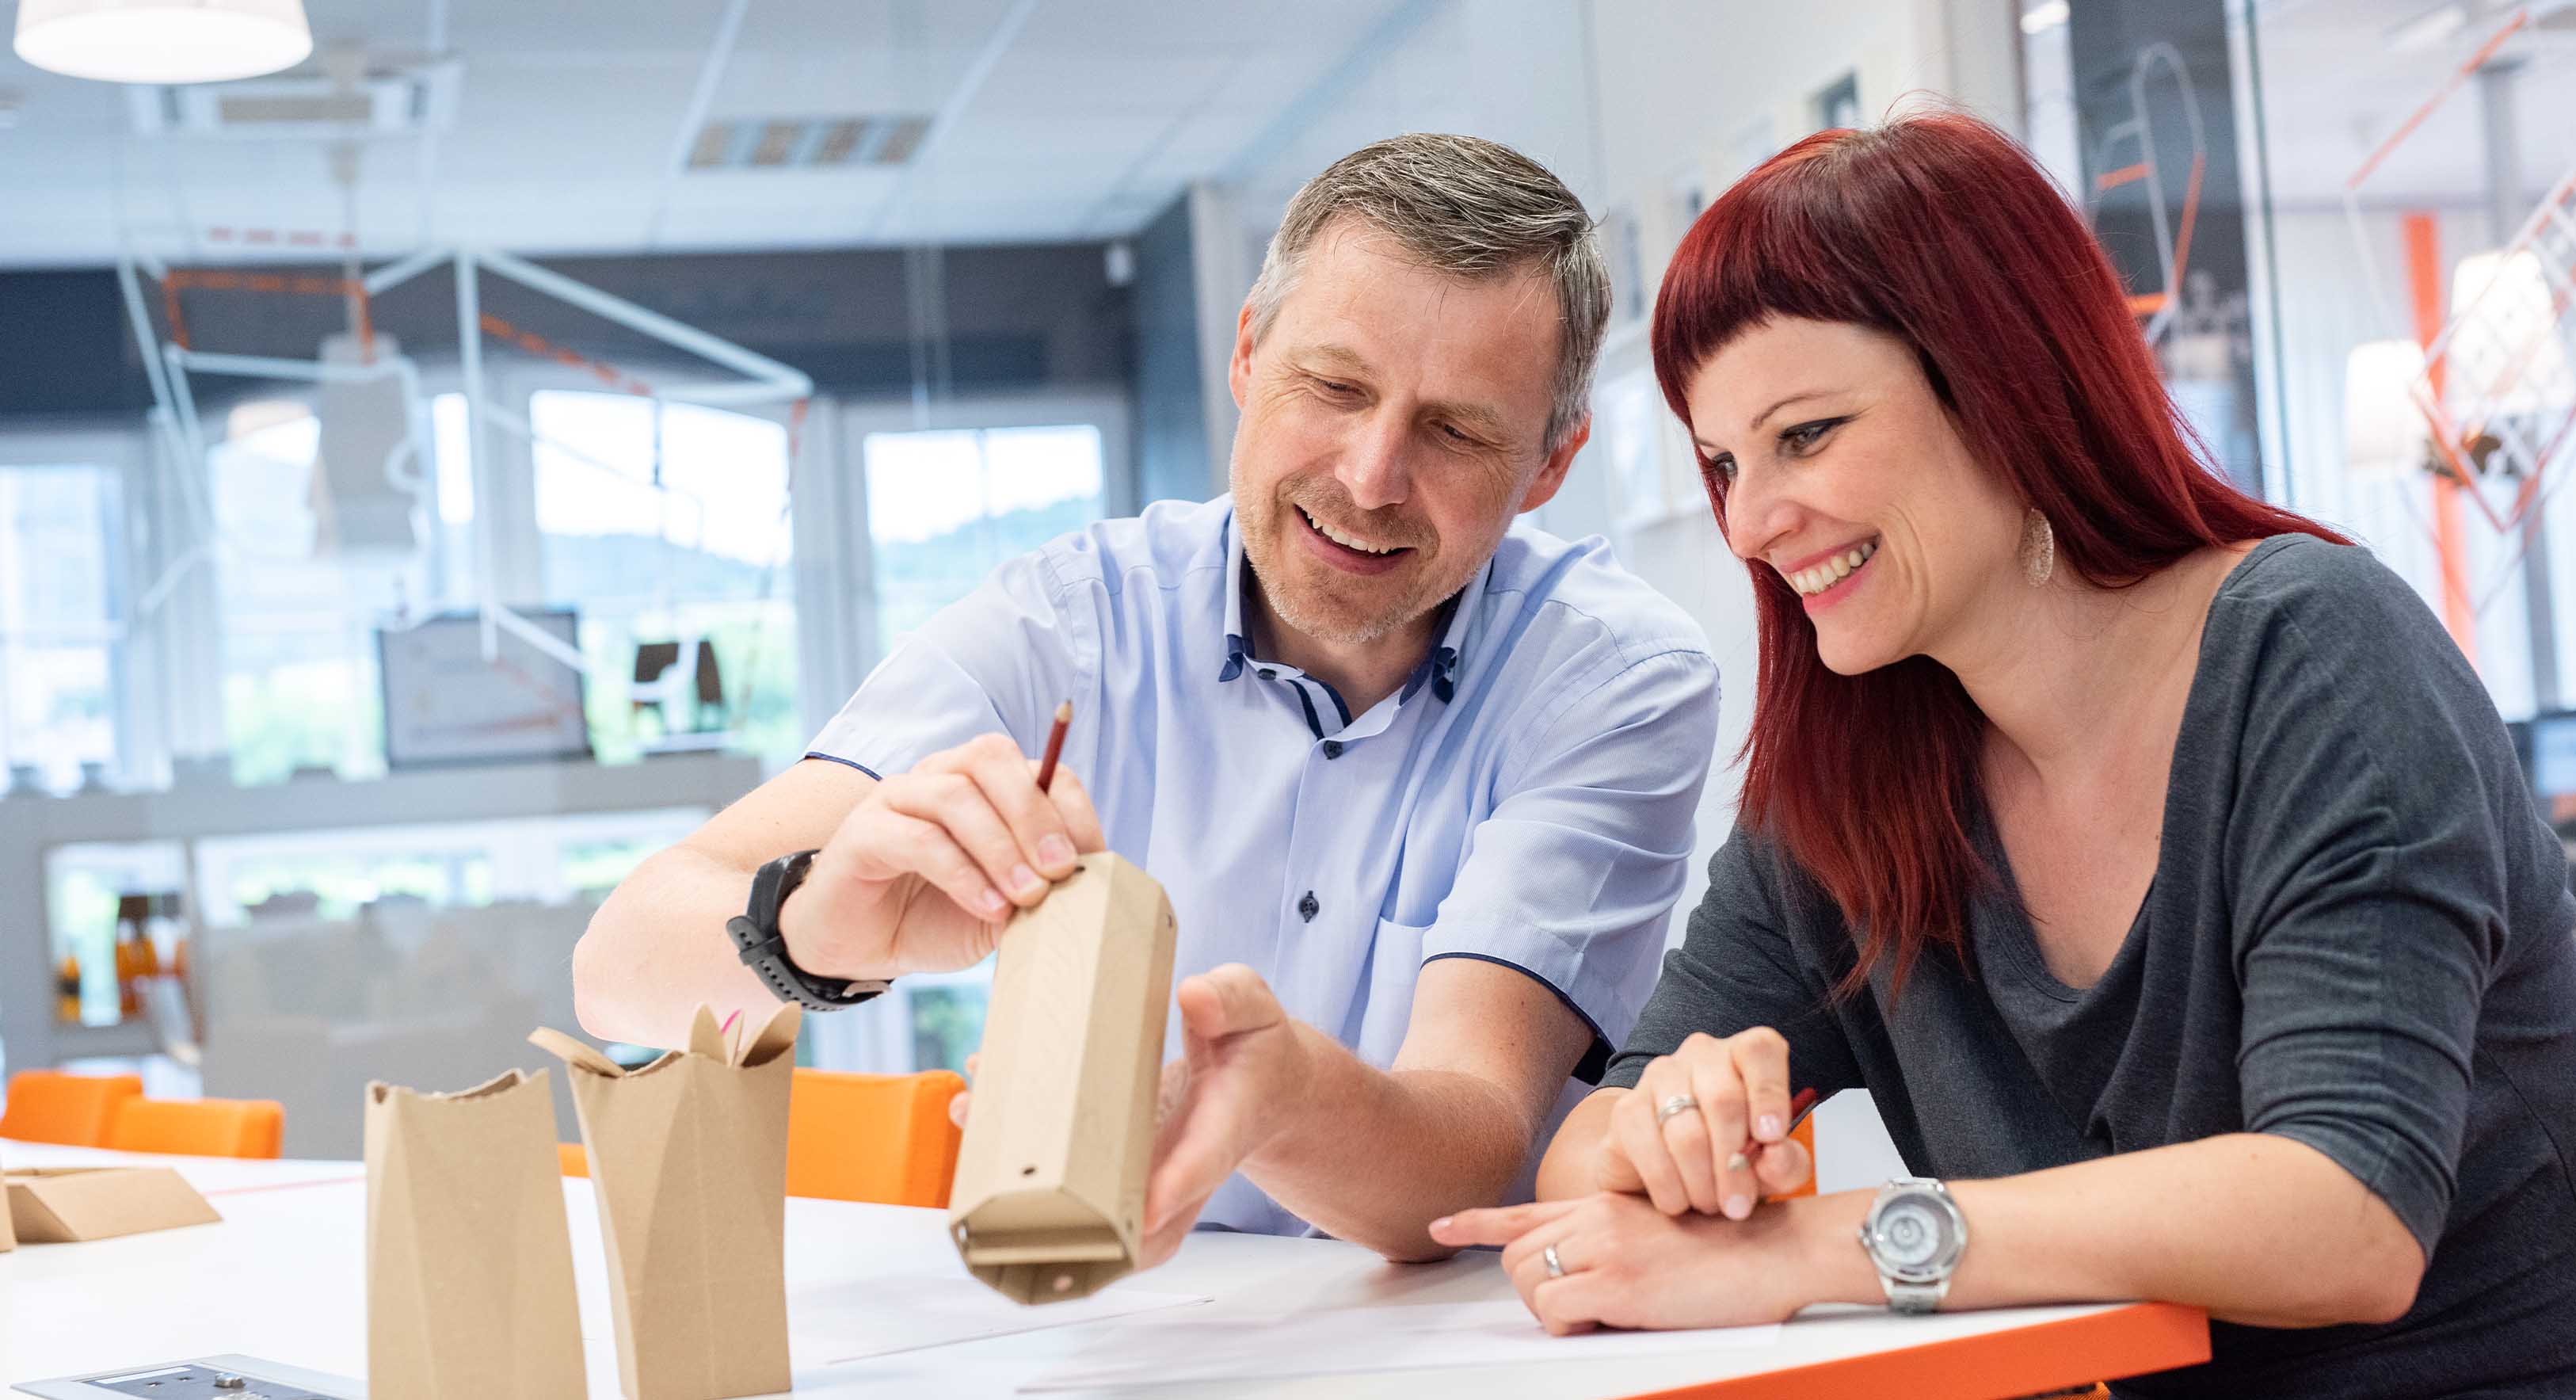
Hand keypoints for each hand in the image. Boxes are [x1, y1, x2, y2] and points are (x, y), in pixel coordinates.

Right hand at [779, 733, 1104, 980]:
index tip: (1093, 861)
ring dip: (1001, 848)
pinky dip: (962, 873)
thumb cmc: (936, 916)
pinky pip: (918, 838)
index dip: (1070, 811)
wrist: (861, 948)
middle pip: (993, 759)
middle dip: (1036, 815)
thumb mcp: (1004, 905)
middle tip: (1060, 870)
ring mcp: (896, 798)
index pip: (1040, 769)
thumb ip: (1039, 886)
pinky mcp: (862, 832)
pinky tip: (987, 906)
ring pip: (957, 795)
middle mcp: (939, 776)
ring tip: (1027, 897)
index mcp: (983, 785)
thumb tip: (1090, 880)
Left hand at [945, 964, 1313, 1272]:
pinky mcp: (1117, 1182)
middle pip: (1133, 1222)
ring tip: (972, 1118)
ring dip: (1024, 1192)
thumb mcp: (1255, 1011)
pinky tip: (978, 1124)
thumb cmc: (1254, 1050)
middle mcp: (1181, 1174)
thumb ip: (1230, 1000)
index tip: (1144, 1207)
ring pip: (1092, 1223)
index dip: (1170, 1189)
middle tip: (1011, 1168)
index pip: (1200, 1166)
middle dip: (1071, 1213)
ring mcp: (1147, 1188)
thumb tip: (1192, 996)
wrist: (1259, 1089)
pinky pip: (1072, 1201)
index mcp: (1222, 1131)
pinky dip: (1021, 1178)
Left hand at [1428, 1191, 1816, 1334]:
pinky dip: (1570, 1326)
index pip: (1524, 1212)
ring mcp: (1604, 1247)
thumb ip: (1617, 1240)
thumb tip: (1585, 1276)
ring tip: (1600, 1316)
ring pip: (1529, 1281)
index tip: (1441, 1225)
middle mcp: (1595, 1218)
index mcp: (1604, 1205)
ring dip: (1552, 1310)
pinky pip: (1557, 1309)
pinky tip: (1608, 1322)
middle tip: (1579, 1311)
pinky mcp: (1618, 1282)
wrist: (1776, 1250)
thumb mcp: (1661, 1231)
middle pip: (1516, 1256)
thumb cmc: (1730, 1248)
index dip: (1476, 1222)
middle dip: (1533, 1291)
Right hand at [1595, 1030, 1808, 1218]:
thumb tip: (1775, 1155)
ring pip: (1686, 1132)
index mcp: (1745, 1056)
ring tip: (1710, 1207)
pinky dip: (1669, 1187)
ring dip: (1702, 1182)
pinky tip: (1678, 1202)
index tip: (1772, 1137)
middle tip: (1738, 1206)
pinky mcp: (1627, 1107)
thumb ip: (1786, 1162)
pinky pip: (1650, 1150)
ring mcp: (1659, 1076)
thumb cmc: (1733, 1160)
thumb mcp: (1772, 1167)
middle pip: (1723, 1100)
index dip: (1770, 1093)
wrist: (1672, 1177)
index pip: (1761, 1051)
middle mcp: (1702, 1054)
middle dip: (1734, 1165)